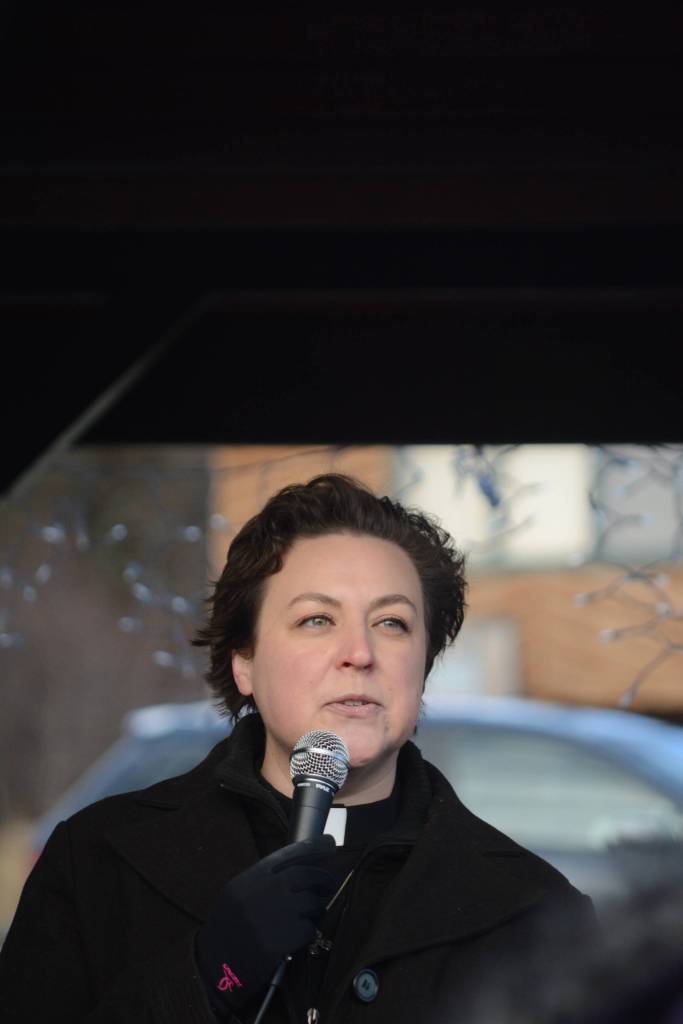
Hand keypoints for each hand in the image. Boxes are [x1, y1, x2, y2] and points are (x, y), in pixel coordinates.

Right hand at [195, 834, 336, 1011]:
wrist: (211, 970)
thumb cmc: (226, 933)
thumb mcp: (237, 896)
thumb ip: (263, 882)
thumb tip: (300, 872)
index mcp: (248, 880)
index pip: (286, 855)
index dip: (312, 847)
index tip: (329, 842)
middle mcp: (261, 892)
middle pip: (303, 874)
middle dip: (322, 876)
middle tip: (330, 881)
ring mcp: (271, 916)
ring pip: (310, 902)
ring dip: (317, 907)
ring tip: (313, 913)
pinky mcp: (280, 942)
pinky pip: (309, 929)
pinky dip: (310, 931)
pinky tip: (301, 935)